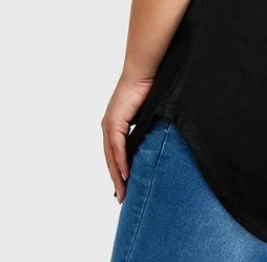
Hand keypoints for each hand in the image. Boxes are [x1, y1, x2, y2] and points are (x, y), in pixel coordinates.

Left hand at [101, 73, 152, 202]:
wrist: (144, 70)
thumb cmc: (149, 85)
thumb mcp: (148, 111)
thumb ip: (148, 125)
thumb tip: (157, 138)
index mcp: (116, 123)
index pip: (115, 152)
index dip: (119, 169)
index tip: (125, 185)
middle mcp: (109, 125)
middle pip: (110, 158)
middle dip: (116, 179)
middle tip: (122, 197)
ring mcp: (110, 124)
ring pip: (111, 156)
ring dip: (117, 175)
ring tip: (123, 192)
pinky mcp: (115, 122)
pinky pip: (117, 147)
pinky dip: (121, 162)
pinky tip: (126, 175)